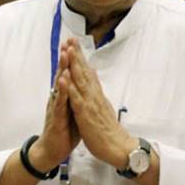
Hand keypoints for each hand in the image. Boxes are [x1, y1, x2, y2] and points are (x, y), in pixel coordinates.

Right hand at [30, 41, 79, 171]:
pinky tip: (63, 80)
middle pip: (63, 74)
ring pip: (59, 85)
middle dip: (66, 58)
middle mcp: (59, 98)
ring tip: (65, 54)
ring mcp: (56, 106)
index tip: (75, 43)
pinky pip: (59, 102)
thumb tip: (84, 83)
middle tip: (69, 41)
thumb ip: (77, 96)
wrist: (52, 151)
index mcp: (65, 96)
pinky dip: (62, 91)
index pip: (69, 74)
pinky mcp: (56, 117)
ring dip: (62, 69)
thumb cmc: (65, 130)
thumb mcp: (74, 110)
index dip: (72, 59)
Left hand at [65, 38, 133, 167]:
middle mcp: (94, 96)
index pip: (88, 71)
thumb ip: (97, 90)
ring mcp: (90, 104)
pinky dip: (71, 87)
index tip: (74, 42)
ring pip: (81, 81)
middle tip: (70, 38)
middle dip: (76, 54)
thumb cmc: (109, 130)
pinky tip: (66, 77)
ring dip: (74, 64)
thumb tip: (94, 74)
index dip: (81, 56)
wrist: (119, 147)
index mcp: (96, 95)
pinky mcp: (86, 115)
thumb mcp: (103, 106)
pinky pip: (77, 99)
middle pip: (84, 71)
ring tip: (68, 50)